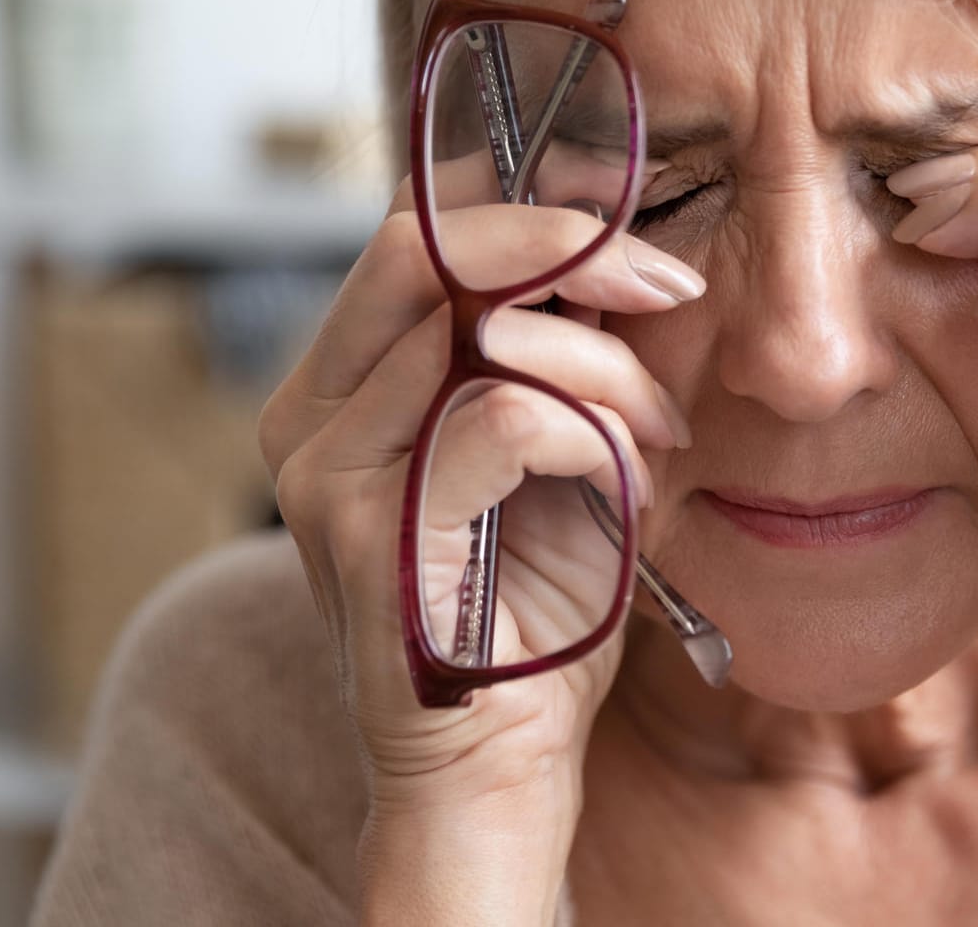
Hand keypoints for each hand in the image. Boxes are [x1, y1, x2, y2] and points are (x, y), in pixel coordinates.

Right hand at [259, 157, 702, 803]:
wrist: (498, 771)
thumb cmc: (533, 612)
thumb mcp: (556, 453)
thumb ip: (557, 355)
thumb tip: (614, 248)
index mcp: (344, 386)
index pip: (414, 233)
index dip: (526, 206)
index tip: (627, 224)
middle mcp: (309, 415)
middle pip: (424, 246)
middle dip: (569, 248)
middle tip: (667, 286)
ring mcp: (325, 473)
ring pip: (481, 331)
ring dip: (607, 369)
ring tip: (659, 434)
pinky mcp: (369, 532)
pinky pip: (506, 418)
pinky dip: (593, 432)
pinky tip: (628, 482)